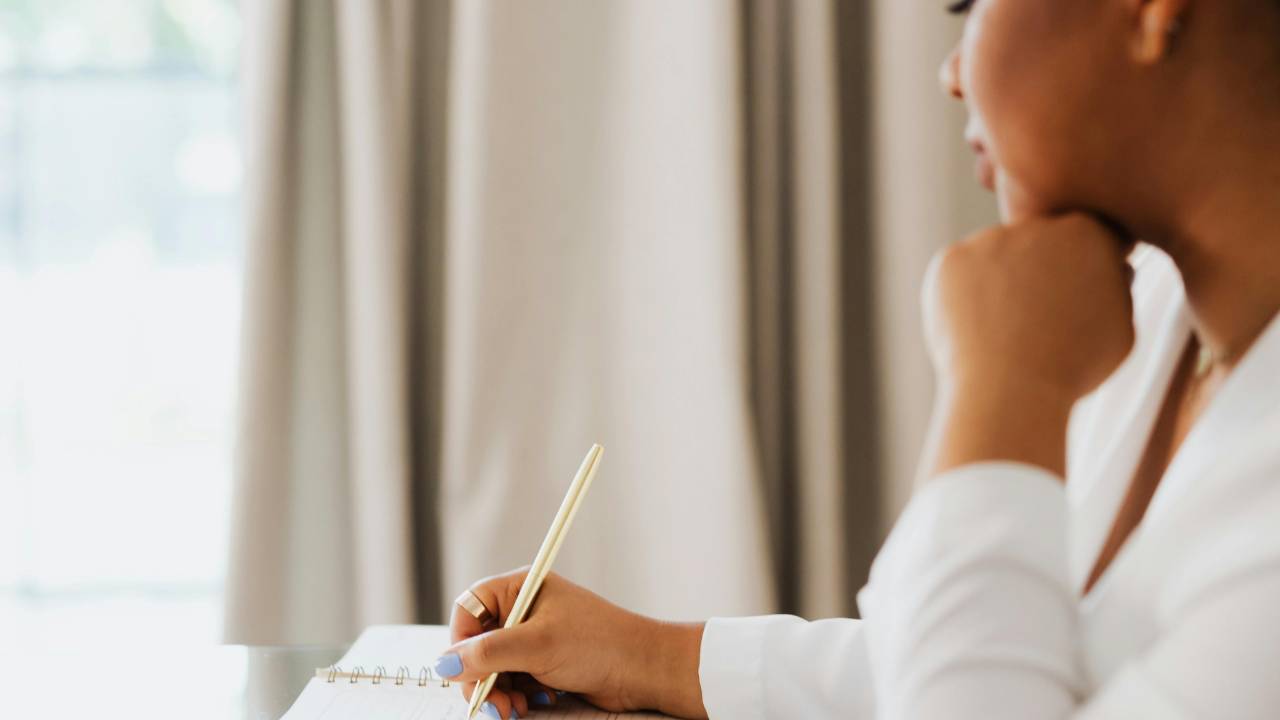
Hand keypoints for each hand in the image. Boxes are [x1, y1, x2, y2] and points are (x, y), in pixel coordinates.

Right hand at [437, 568, 706, 718]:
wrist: (644, 670)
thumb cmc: (600, 644)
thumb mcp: (536, 646)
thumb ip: (486, 654)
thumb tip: (444, 663)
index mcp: (520, 589)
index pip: (469, 610)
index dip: (461, 642)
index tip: (464, 670)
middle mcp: (524, 610)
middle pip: (478, 644)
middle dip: (481, 677)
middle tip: (491, 702)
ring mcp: (535, 638)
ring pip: (494, 668)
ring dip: (498, 692)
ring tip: (513, 708)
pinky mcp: (545, 663)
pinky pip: (514, 681)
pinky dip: (516, 696)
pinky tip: (531, 704)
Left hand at [921, 213, 1134, 476]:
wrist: (1011, 392)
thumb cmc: (1072, 369)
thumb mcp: (1120, 329)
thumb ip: (1118, 287)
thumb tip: (1114, 265)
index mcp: (1088, 232)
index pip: (1081, 240)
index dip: (1074, 275)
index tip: (1067, 307)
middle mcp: (1038, 224)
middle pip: (1035, 243)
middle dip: (1034, 274)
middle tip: (1032, 323)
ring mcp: (989, 238)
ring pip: (994, 257)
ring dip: (997, 284)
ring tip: (1003, 332)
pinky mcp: (950, 258)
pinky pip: (959, 273)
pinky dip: (963, 298)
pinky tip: (975, 328)